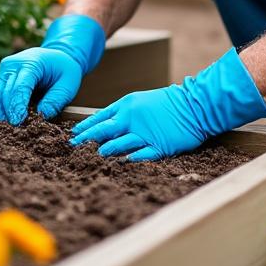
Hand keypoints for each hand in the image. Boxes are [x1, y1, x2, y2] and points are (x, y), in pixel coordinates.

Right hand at [0, 14, 105, 124]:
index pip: (20, 86)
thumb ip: (56, 100)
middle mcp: (13, 64)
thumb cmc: (64, 70)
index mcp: (31, 62)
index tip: (18, 121)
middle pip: (5, 93)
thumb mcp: (68, 84)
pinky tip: (7, 121)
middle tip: (17, 131)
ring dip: (1, 114)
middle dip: (9, 113)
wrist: (56, 57)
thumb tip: (42, 116)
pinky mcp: (1, 79)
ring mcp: (4, 71)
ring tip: (11, 129)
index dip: (18, 105)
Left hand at [69, 47, 265, 160]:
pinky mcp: (159, 146)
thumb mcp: (140, 101)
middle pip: (104, 131)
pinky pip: (141, 155)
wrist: (193, 105)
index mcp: (127, 106)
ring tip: (94, 157)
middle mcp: (133, 119)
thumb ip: (121, 113)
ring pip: (120, 144)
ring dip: (105, 151)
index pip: (100, 117)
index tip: (72, 135)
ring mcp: (146, 133)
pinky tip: (121, 164)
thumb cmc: (166, 102)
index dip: (84, 127)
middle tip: (72, 148)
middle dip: (86, 140)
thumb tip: (102, 125)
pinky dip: (130, 160)